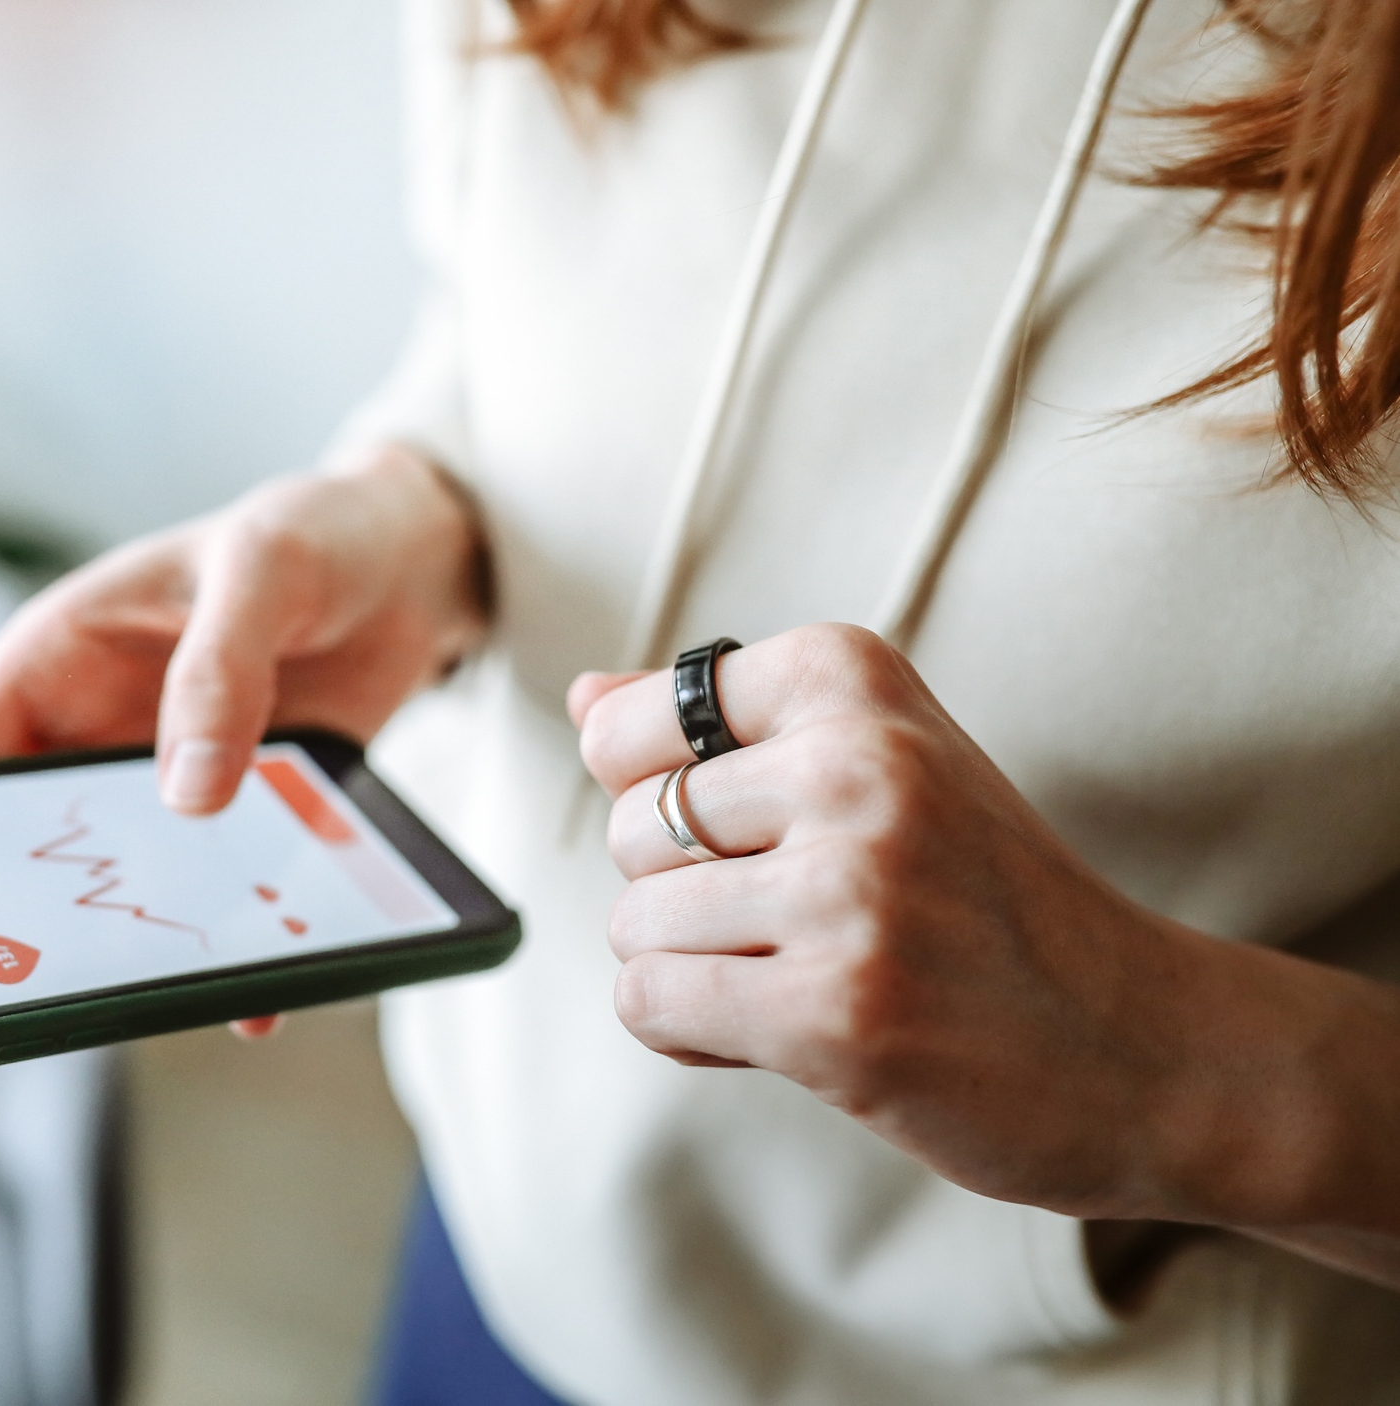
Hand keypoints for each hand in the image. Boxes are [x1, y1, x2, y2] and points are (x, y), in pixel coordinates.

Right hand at [0, 447, 486, 1045]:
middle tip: (43, 992)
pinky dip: (234, 942)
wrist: (415, 561)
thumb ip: (221, 668)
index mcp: (56, 660)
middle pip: (29, 846)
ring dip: (141, 940)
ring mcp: (168, 781)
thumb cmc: (315, 531)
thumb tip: (188, 793)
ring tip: (157, 1000)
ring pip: (125, 884)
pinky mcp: (245, 816)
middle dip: (32, 918)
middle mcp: (97, 732)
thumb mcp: (265, 569)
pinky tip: (257, 994)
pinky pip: (219, 893)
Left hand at [570, 624, 1399, 1241]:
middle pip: (628, 829)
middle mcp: (853, 765)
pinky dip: (687, 1030)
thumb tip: (582, 696)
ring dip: (691, 969)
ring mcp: (849, 891)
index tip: (749, 827)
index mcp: (853, 680)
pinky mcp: (836, 1012)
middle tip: (795, 918)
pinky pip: (650, 1003)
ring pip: (633, 924)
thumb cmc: (987, 897)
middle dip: (680, 891)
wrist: (1143, 1045)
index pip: (629, 724)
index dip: (657, 797)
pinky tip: (773, 1030)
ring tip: (799, 973)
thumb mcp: (880, 763)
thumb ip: (720, 726)